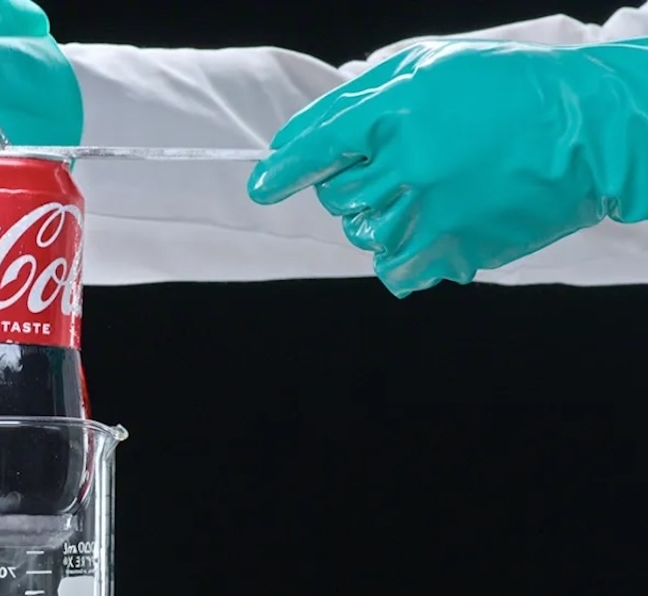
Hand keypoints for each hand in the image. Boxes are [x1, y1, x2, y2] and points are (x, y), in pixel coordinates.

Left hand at [247, 40, 644, 296]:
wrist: (589, 129)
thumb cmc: (507, 90)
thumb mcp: (430, 67)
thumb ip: (359, 101)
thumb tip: (296, 141)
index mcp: (398, 111)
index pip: (319, 145)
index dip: (283, 168)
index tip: (263, 185)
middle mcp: (409, 165)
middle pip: (335, 197)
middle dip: (349, 184)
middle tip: (395, 165)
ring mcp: (431, 213)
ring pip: (362, 233)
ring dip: (380, 217)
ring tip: (428, 190)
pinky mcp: (454, 250)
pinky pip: (393, 270)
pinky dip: (400, 257)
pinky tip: (430, 228)